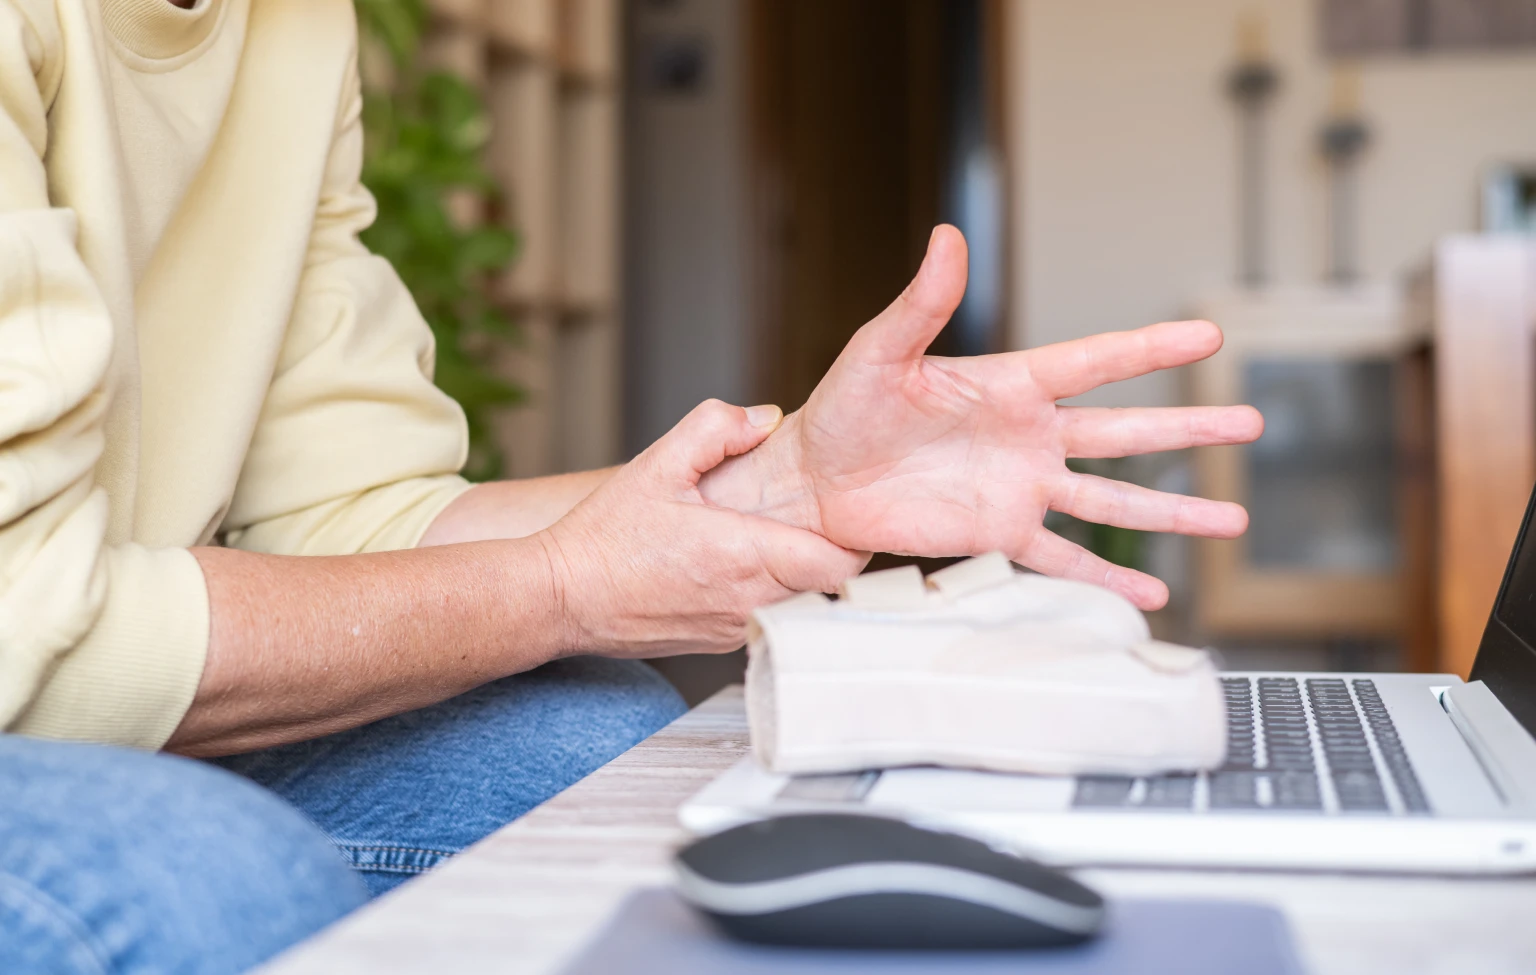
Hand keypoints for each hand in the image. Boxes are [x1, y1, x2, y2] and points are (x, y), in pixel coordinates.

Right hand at [538, 400, 867, 657]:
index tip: (844, 514)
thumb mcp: (656, 464)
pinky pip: (770, 620)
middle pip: (830, 588)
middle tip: (824, 521)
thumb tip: (765, 417)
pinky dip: (773, 596)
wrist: (561, 598)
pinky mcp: (722, 644)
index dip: (855, 539)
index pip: (840, 564)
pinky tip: (747, 567)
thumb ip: (715, 428)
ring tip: (786, 540)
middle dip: (834, 554)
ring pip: (802, 607)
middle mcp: (749, 603)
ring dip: (803, 577)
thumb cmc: (604, 538)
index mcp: (744, 555)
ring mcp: (737, 630)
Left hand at [701, 225, 1262, 610]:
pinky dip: (1108, 578)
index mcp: (1009, 383)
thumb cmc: (843, 408)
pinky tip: (1153, 594)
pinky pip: (1065, 558)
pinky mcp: (999, 532)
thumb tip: (946, 236)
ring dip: (1174, 509)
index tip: (1209, 337)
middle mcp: (1028, 435)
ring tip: (1234, 517)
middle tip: (1253, 422)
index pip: (1095, 362)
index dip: (1150, 350)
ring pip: (1114, 499)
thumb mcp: (882, 350)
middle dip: (1189, 429)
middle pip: (1127, 432)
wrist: (816, 481)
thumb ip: (922, 302)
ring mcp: (1021, 487)